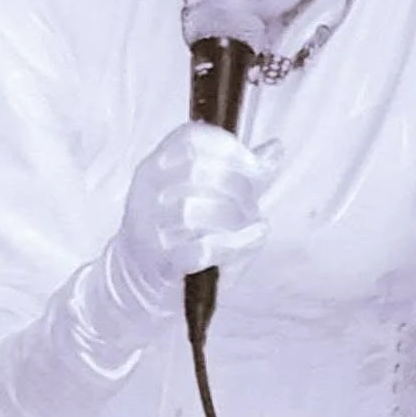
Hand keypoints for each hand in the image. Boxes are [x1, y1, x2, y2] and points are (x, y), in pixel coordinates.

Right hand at [114, 121, 279, 293]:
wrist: (139, 277)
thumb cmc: (179, 230)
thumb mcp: (205, 194)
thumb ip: (241, 172)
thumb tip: (275, 148)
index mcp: (158, 165)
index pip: (191, 139)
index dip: (231, 149)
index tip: (255, 167)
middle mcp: (147, 190)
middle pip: (197, 172)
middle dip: (239, 187)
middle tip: (253, 203)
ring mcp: (149, 226)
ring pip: (195, 209)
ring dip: (236, 216)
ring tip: (250, 224)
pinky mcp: (161, 261)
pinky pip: (203, 248)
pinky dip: (237, 244)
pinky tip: (251, 239)